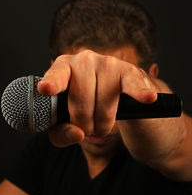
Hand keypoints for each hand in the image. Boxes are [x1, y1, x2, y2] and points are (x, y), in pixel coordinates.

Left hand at [37, 49, 157, 145]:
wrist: (114, 91)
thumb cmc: (84, 105)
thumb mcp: (65, 120)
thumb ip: (61, 132)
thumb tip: (78, 134)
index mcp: (63, 67)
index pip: (56, 75)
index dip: (51, 83)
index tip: (46, 89)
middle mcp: (83, 60)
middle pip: (82, 104)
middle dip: (85, 125)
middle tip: (88, 128)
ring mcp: (107, 63)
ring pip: (104, 106)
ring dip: (104, 125)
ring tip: (102, 125)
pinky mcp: (129, 71)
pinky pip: (133, 85)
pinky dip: (140, 94)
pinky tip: (148, 98)